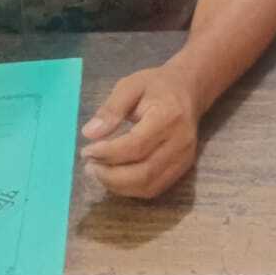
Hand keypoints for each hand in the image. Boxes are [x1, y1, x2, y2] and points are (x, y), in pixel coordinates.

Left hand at [81, 63, 199, 198]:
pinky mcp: (183, 169)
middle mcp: (180, 142)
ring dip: (118, 185)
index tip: (86, 151)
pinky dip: (130, 189)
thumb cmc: (156, 86)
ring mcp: (184, 159)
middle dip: (110, 175)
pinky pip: (154, 188)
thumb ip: (111, 109)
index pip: (136, 145)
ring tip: (98, 172)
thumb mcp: (130, 86)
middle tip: (89, 166)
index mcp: (168, 117)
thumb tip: (89, 133)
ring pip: (148, 186)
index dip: (108, 153)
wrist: (189, 91)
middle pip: (143, 172)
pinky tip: (114, 177)